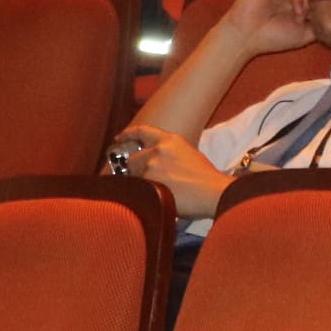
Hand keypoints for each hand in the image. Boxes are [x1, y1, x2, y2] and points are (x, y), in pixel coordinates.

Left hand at [108, 125, 234, 219]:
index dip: (128, 134)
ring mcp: (151, 166)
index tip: (118, 139)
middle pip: (132, 159)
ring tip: (156, 193)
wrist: (212, 192)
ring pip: (132, 178)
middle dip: (134, 171)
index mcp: (170, 140)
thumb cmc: (205, 177)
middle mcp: (158, 149)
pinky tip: (153, 200)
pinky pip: (135, 190)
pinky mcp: (148, 182)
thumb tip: (150, 164)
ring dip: (140, 185)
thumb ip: (167, 154)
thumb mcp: (187, 154)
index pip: (142, 131)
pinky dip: (140, 195)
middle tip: (144, 182)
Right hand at [219, 0, 315, 53]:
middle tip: (318, 15)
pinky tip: (297, 12)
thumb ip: (319, 23)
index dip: (326, 3)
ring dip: (308, 1)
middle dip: (318, 0)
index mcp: (298, 1)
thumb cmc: (272, 38)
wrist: (245, 38)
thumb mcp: (304, 33)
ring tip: (302, 18)